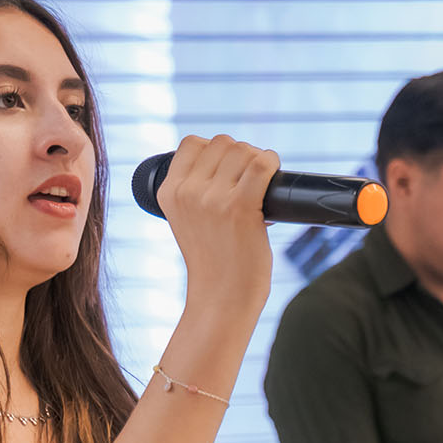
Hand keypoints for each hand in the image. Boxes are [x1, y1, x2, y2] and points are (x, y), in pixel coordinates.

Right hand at [156, 133, 280, 320]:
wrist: (222, 299)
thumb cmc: (215, 263)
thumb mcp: (189, 221)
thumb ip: (197, 191)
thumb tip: (235, 159)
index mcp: (169, 193)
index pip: (192, 143)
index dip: (216, 150)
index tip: (229, 171)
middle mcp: (187, 192)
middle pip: (222, 143)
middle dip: (241, 156)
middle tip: (250, 183)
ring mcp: (212, 199)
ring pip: (243, 151)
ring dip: (258, 162)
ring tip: (261, 186)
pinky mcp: (240, 208)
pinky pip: (261, 165)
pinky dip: (272, 164)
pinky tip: (274, 176)